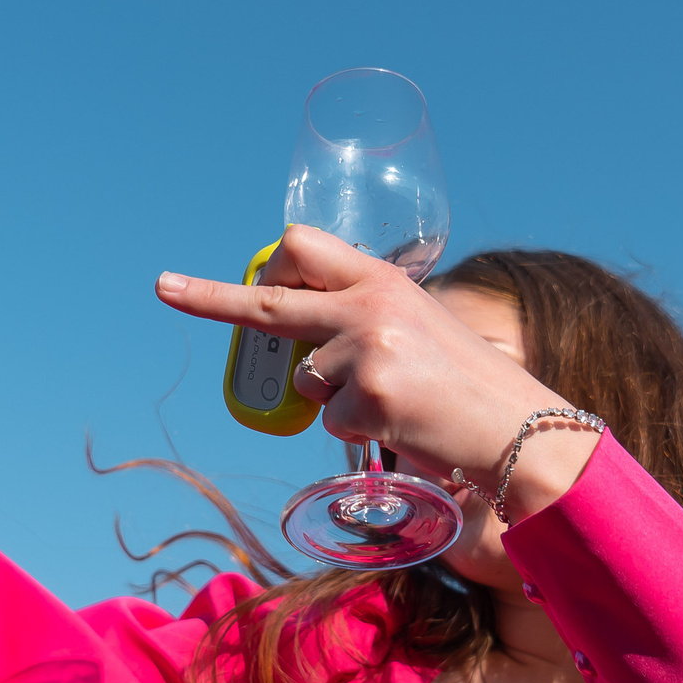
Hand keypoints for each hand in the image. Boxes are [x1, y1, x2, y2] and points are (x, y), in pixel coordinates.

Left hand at [156, 226, 596, 520]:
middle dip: (210, 296)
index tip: (233, 275)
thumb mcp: (419, 330)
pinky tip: (402, 425)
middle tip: (164, 287)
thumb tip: (307, 352)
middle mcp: (370, 304)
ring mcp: (367, 348)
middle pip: (271, 298)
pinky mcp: (369, 395)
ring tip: (396, 403)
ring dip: (336, 399)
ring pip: (308, 379)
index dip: (267, 265)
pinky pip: (331, 421)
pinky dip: (359, 433)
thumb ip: (365, 323)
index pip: (306, 249)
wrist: (517, 427)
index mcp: (383, 280)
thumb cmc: (468, 387)